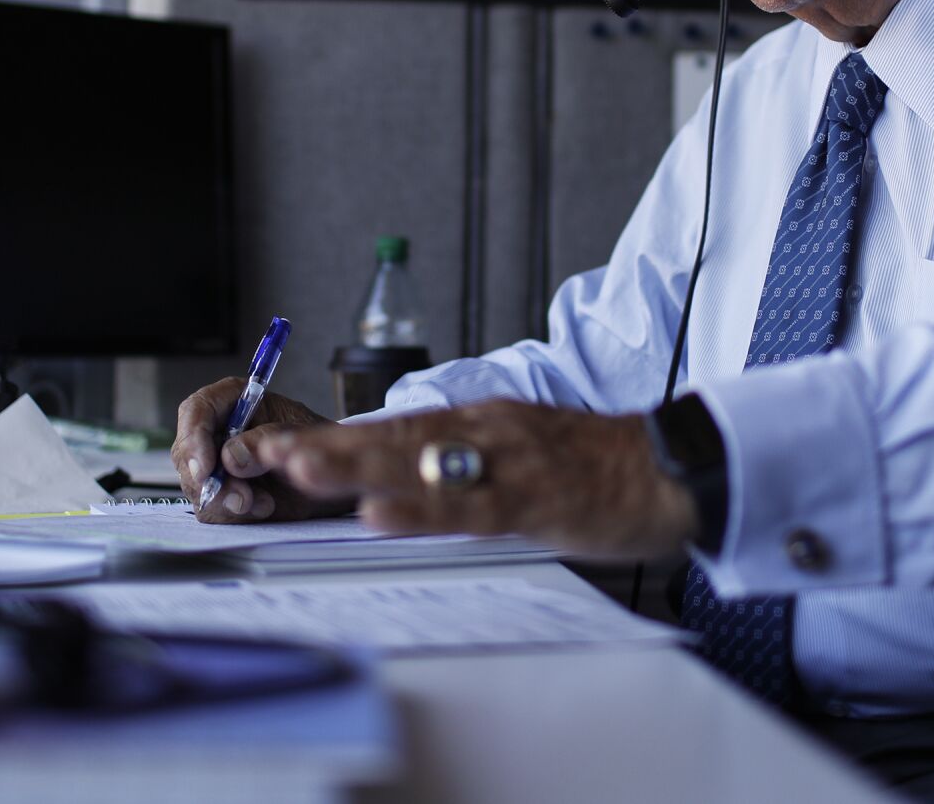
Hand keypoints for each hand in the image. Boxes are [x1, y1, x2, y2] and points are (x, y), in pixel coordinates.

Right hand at [171, 378, 350, 522]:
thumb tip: (229, 458)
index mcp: (232, 400)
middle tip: (243, 498)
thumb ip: (264, 439)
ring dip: (226, 501)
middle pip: (188, 453)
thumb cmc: (314, 443)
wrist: (330, 475)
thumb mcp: (298, 433)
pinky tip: (264, 507)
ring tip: (265, 503)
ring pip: (196, 485)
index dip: (194, 438)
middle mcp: (217, 430)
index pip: (196, 410)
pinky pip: (210, 508)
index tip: (207, 468)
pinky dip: (235, 514)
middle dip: (212, 481)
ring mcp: (214, 463)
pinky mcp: (219, 492)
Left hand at [253, 400, 697, 558]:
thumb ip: (467, 459)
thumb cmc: (596, 466)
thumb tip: (407, 480)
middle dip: (325, 446)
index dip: (332, 434)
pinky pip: (468, 508)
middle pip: (392, 436)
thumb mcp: (522, 449)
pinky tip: (382, 513)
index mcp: (481, 420)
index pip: (393, 424)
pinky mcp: (533, 501)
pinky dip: (422, 510)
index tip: (275, 442)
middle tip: (262, 450)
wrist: (672, 466)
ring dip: (357, 467)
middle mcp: (486, 432)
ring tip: (301, 471)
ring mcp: (507, 465)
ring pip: (419, 464)